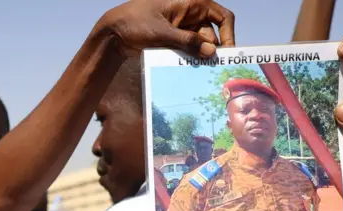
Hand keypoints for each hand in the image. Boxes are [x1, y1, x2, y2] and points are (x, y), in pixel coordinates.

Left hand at [101, 0, 234, 58]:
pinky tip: (189, 70)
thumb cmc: (135, 22)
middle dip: (211, 52)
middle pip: (212, 35)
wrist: (114, 31)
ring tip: (197, 72)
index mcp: (191, 3)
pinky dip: (190, 59)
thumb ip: (187, 42)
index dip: (228, 34)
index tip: (227, 53)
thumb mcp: (162, 32)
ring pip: (201, 45)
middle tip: (210, 71)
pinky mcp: (176, 40)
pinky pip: (189, 50)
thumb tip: (211, 52)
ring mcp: (183, 28)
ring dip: (199, 58)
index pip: (222, 17)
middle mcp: (190, 14)